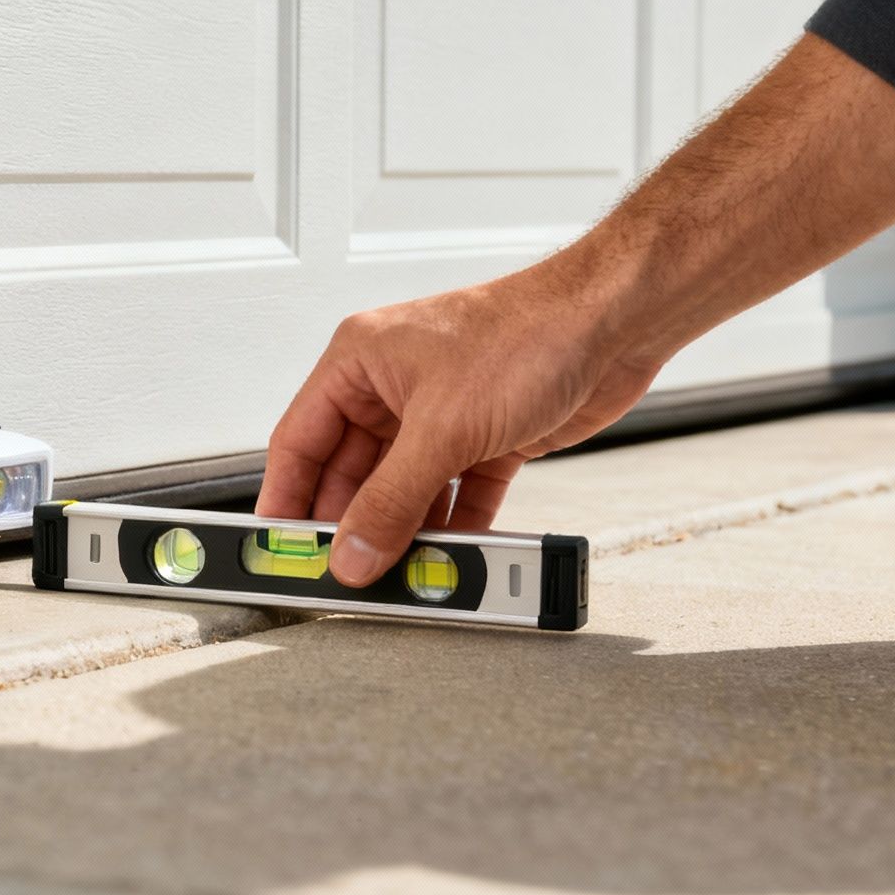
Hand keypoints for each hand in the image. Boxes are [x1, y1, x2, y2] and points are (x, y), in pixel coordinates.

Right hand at [255, 252, 658, 585]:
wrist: (616, 321)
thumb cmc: (528, 333)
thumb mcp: (442, 429)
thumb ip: (390, 501)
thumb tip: (353, 553)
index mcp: (359, 362)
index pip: (299, 442)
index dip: (285, 499)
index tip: (278, 549)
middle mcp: (393, 388)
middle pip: (350, 474)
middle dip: (351, 525)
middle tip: (346, 573)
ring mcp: (439, 414)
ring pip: (403, 489)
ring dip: (405, 531)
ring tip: (402, 571)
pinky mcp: (484, 438)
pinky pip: (454, 494)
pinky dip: (454, 526)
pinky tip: (454, 556)